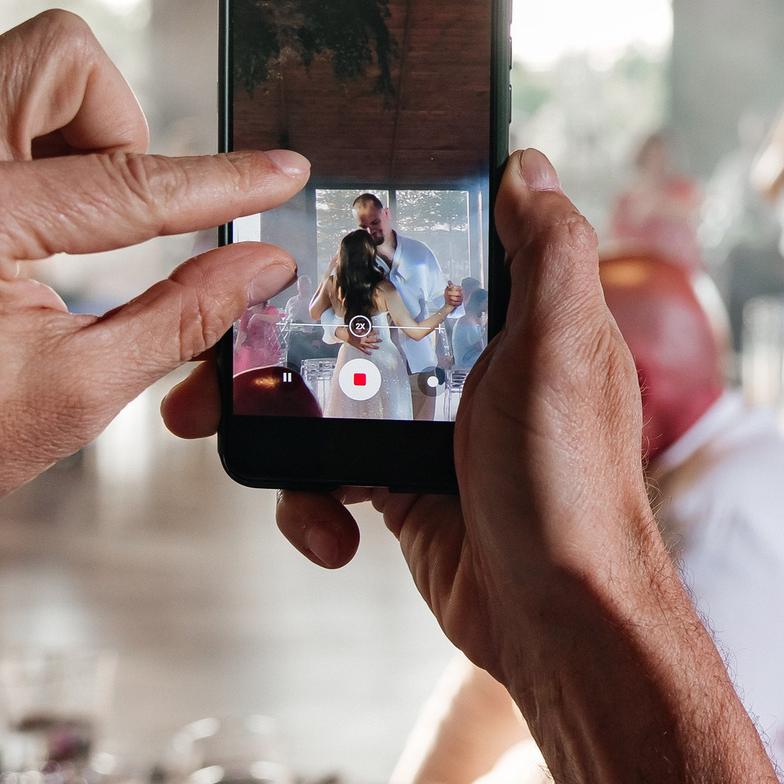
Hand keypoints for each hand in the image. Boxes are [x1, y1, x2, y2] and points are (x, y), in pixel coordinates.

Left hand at [0, 12, 308, 582]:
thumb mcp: (74, 393)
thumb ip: (182, 315)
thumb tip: (260, 267)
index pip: (128, 178)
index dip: (221, 181)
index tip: (280, 171)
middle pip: (59, 56)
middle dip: (121, 119)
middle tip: (129, 206)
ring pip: (12, 70)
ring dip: (68, 131)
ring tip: (75, 226)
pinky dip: (19, 152)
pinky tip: (25, 235)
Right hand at [164, 150, 654, 683]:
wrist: (556, 621)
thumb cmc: (571, 482)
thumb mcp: (565, 346)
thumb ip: (549, 251)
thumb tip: (530, 162)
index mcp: (522, 315)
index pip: (436, 249)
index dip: (367, 236)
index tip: (293, 227)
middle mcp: (476, 362)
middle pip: (357, 318)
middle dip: (277, 331)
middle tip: (213, 346)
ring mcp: (434, 427)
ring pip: (325, 395)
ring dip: (270, 417)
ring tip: (216, 427)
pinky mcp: (402, 489)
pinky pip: (325, 473)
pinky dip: (307, 500)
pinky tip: (329, 530)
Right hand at [345, 325, 380, 354]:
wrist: (345, 335)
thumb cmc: (351, 331)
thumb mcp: (358, 328)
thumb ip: (363, 329)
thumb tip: (368, 328)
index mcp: (362, 334)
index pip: (370, 333)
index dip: (375, 333)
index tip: (379, 332)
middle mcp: (362, 339)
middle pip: (371, 340)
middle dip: (377, 340)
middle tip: (381, 340)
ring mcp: (361, 344)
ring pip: (369, 346)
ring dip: (374, 347)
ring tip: (378, 347)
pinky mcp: (358, 347)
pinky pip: (363, 350)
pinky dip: (367, 352)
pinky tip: (370, 353)